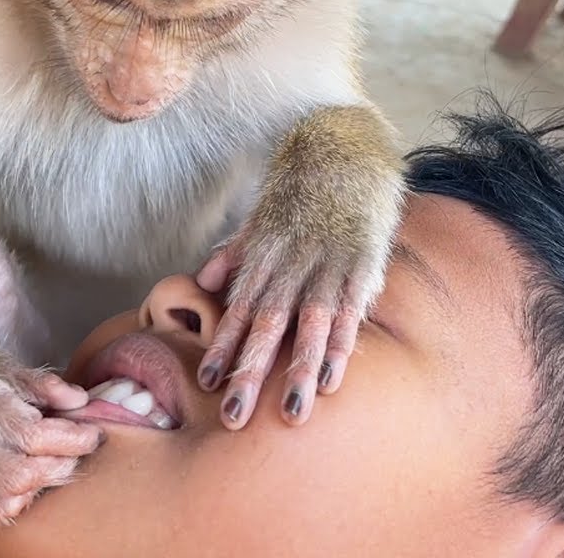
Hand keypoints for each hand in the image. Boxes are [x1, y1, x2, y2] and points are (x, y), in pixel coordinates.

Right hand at [0, 368, 104, 524]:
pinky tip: (23, 481)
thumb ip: (43, 384)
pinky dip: (12, 501)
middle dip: (57, 468)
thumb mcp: (5, 364)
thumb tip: (79, 401)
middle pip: (16, 475)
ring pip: (0, 500)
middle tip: (74, 454)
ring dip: (39, 488)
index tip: (92, 434)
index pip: (29, 434)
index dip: (70, 439)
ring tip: (52, 466)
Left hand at [195, 179, 399, 429]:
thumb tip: (200, 283)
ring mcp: (328, 262)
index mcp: (264, 255)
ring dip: (297, 369)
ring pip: (309, 323)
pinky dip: (340, 344)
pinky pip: (349, 309)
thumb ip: (233, 254)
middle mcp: (292, 261)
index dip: (223, 345)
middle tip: (233, 419)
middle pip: (267, 323)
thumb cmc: (299, 191)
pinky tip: (330, 379)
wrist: (344, 145)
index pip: (238, 307)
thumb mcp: (258, 219)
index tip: (207, 384)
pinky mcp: (363, 260)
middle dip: (250, 372)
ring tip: (289, 412)